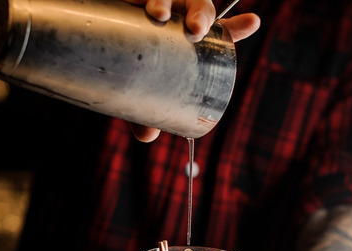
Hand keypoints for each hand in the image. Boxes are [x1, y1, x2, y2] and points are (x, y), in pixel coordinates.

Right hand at [125, 0, 260, 141]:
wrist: (100, 38)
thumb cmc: (129, 65)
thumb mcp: (141, 87)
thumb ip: (146, 111)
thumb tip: (147, 136)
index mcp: (191, 37)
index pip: (221, 30)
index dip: (237, 26)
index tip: (252, 21)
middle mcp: (179, 17)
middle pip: (201, 10)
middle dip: (202, 16)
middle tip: (196, 30)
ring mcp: (161, 5)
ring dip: (170, 3)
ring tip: (163, 15)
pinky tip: (146, 5)